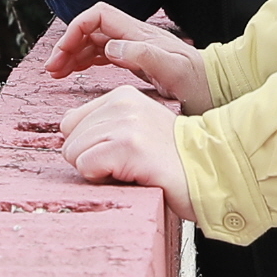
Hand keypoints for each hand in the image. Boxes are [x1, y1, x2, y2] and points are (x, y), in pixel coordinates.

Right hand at [49, 2, 213, 112]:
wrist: (216, 88)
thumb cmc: (198, 81)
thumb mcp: (173, 70)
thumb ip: (143, 55)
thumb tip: (111, 47)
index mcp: (139, 34)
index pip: (97, 16)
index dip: (75, 29)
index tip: (63, 53)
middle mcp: (133, 37)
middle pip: (90, 29)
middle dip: (67, 44)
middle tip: (52, 68)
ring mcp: (133, 48)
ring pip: (93, 42)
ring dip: (72, 54)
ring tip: (56, 73)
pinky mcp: (134, 62)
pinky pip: (101, 55)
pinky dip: (84, 61)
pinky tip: (74, 71)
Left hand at [60, 86, 189, 213]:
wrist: (210, 170)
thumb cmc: (172, 158)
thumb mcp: (137, 128)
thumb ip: (104, 125)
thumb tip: (66, 132)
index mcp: (122, 96)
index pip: (70, 122)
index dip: (87, 146)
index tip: (117, 154)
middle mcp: (122, 104)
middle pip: (69, 140)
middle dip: (91, 160)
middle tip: (127, 165)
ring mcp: (126, 124)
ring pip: (74, 154)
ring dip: (98, 171)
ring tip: (131, 169)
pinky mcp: (129, 147)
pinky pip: (86, 167)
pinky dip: (103, 180)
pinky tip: (131, 176)